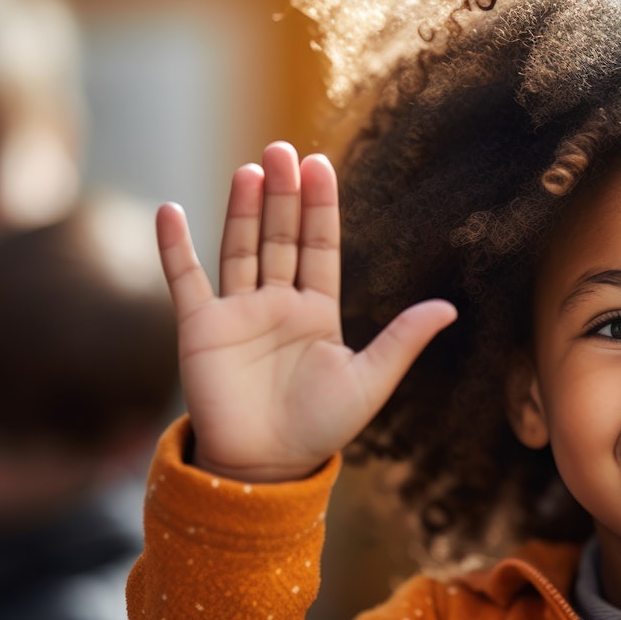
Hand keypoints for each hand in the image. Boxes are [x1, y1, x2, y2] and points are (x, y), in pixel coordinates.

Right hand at [156, 142, 455, 482]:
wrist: (266, 469)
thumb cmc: (320, 429)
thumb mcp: (370, 381)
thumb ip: (403, 340)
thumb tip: (450, 307)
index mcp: (318, 311)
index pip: (320, 246)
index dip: (320, 207)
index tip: (320, 165)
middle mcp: (277, 304)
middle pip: (280, 236)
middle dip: (283, 195)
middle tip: (283, 150)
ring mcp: (237, 313)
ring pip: (240, 248)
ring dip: (241, 209)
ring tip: (250, 169)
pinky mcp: (200, 329)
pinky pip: (186, 280)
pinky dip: (175, 248)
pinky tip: (170, 211)